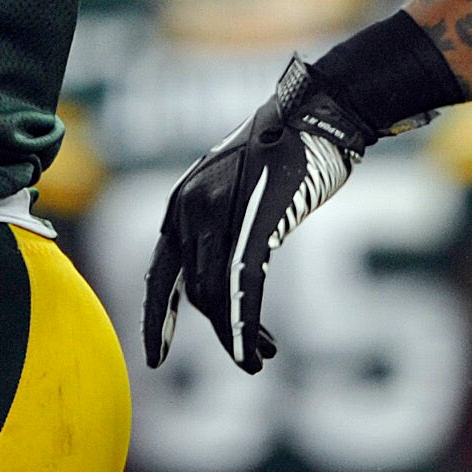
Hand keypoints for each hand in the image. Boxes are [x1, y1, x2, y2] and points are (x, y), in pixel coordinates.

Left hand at [142, 55, 376, 371]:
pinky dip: (244, 326)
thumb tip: (221, 277)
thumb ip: (219, 226)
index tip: (156, 357)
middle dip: (221, 331)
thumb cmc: (283, 152)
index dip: (157, 318)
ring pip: (215, 295)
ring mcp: (217, 213)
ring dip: (237, 334)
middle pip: (195, 291)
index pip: (160, 274)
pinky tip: (252, 352)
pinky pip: (240, 285)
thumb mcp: (234, 188)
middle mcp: (188, 209)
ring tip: (260, 357)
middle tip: (250, 358)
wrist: (315, 113)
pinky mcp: (253, 222)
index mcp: (180, 204)